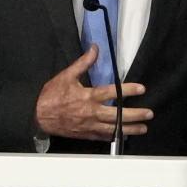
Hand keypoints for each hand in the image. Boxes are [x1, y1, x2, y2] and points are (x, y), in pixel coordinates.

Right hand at [36, 44, 152, 140]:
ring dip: (130, 129)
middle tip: (149, 114)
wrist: (38, 115)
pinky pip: (103, 137)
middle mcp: (91, 112)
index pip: (112, 92)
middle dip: (135, 115)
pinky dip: (115, 137)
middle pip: (118, 115)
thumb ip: (83, 63)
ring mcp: (89, 125)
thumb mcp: (66, 75)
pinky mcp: (85, 134)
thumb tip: (94, 49)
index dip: (129, 90)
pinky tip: (124, 136)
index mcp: (88, 96)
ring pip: (114, 129)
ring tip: (143, 128)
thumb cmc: (51, 95)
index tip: (142, 89)